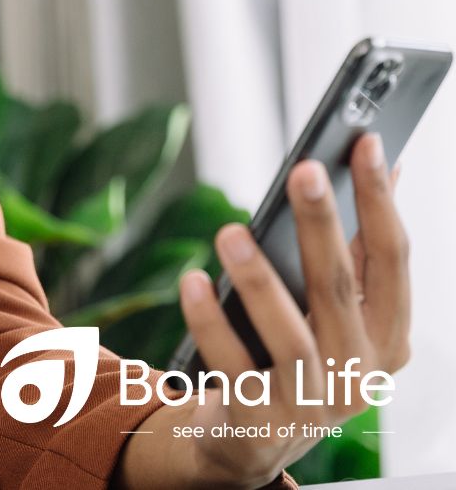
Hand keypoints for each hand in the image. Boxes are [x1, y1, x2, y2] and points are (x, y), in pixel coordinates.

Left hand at [113, 134, 408, 488]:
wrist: (252, 440)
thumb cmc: (301, 349)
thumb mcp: (341, 306)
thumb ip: (360, 243)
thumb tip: (389, 162)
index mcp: (386, 336)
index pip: (392, 261)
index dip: (381, 201)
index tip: (367, 144)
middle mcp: (356, 373)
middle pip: (338, 290)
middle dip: (321, 226)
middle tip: (304, 171)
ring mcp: (308, 403)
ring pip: (290, 337)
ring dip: (259, 282)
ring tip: (230, 232)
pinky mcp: (256, 422)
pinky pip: (231, 367)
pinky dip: (210, 323)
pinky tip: (192, 281)